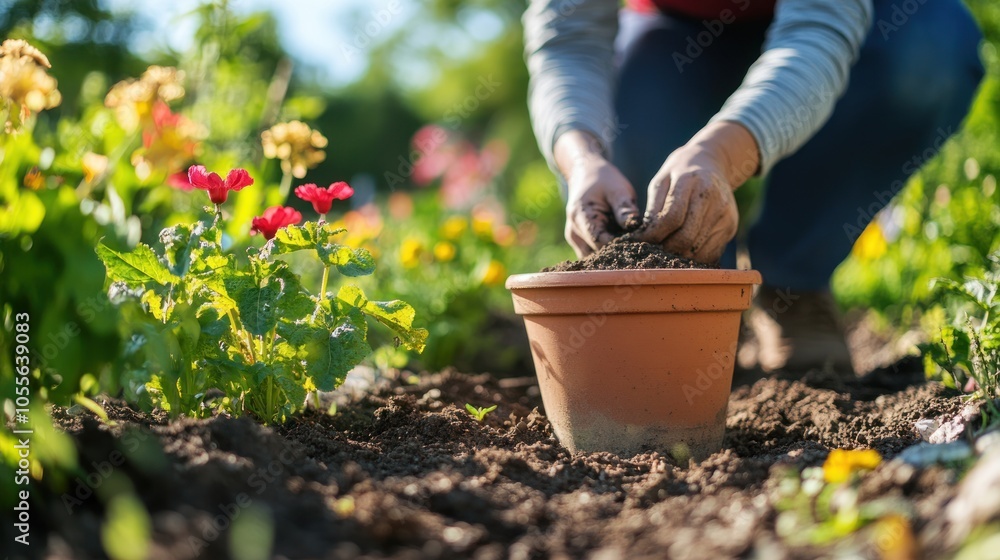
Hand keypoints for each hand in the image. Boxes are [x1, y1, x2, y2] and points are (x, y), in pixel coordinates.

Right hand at [555, 130, 639, 257]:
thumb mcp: (618, 189)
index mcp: (581, 216)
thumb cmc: (604, 179)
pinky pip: (593, 254)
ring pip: (594, 258)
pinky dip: (608, 254)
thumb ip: (625, 209)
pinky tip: (624, 250)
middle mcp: (574, 231)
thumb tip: (636, 229)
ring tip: (634, 253)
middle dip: (618, 257)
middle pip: (596, 255)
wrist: (585, 174)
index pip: (600, 242)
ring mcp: (575, 239)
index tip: (641, 249)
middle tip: (642, 256)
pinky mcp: (580, 242)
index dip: (621, 248)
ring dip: (612, 258)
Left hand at [633, 122, 758, 262]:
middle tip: (652, 250)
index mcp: (690, 182)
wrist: (712, 163)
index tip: (640, 241)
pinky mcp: (731, 227)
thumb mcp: (661, 181)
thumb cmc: (679, 174)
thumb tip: (644, 237)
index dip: (653, 235)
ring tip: (666, 251)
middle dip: (665, 249)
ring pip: (698, 250)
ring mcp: (724, 214)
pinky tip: (682, 251)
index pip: (671, 218)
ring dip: (679, 256)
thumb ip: (653, 208)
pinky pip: (711, 253)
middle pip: (686, 238)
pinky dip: (694, 258)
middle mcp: (712, 199)